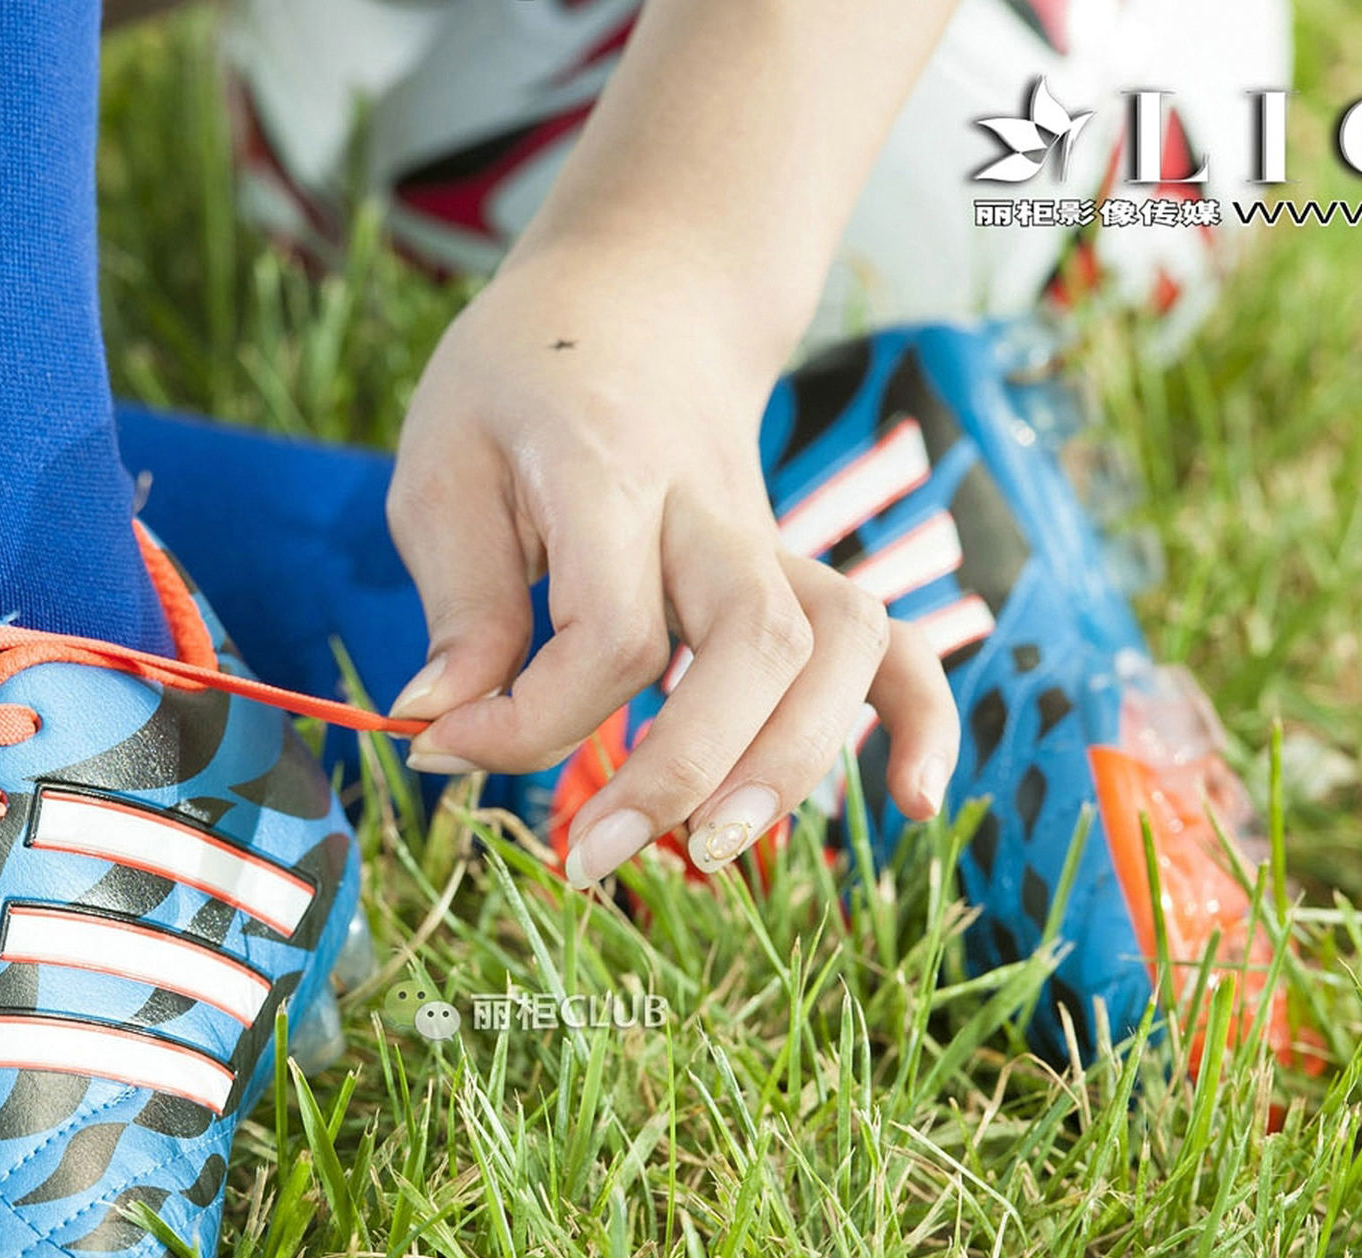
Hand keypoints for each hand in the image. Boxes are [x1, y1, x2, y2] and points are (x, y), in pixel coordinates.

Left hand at [386, 243, 960, 885]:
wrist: (636, 298)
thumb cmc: (520, 386)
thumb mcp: (445, 461)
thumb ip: (457, 597)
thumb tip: (440, 721)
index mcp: (611, 472)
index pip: (605, 631)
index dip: (526, 720)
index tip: (445, 746)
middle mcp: (713, 510)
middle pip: (755, 643)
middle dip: (686, 769)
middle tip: (593, 856)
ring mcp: (772, 544)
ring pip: (841, 645)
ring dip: (795, 762)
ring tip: (714, 853)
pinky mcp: (799, 577)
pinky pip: (895, 643)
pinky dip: (921, 721)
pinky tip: (912, 805)